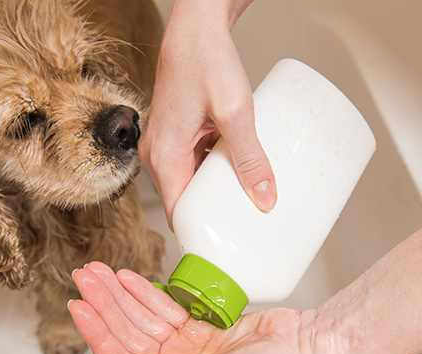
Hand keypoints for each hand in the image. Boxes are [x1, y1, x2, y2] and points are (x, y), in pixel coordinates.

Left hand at [68, 262, 321, 353]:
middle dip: (103, 305)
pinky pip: (166, 307)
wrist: (306, 352)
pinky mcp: (203, 328)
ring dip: (120, 294)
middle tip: (82, 277)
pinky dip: (146, 291)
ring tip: (99, 271)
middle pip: (127, 334)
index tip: (77, 307)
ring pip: (142, 317)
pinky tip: (128, 277)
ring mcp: (189, 350)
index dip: (96, 333)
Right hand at [138, 0, 275, 228]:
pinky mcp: (176, 135)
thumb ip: (251, 158)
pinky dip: (213, 175)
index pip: (180, 216)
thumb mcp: (235, 113)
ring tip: (247, 209)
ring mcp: (164, 145)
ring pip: (191, 185)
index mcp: (164, 156)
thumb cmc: (205, 61)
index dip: (202, 238)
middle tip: (247, 234)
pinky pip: (193, 166)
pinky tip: (239, 175)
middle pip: (186, 203)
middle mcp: (157, 154)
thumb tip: (265, 198)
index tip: (225, 256)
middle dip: (215, 220)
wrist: (196, 29)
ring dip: (215, 197)